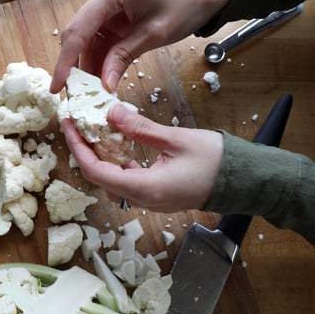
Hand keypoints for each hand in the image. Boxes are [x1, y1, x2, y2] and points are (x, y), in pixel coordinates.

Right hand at [50, 0, 229, 92]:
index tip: (57, 87)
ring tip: (90, 92)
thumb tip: (103, 85)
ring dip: (90, 65)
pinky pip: (104, 38)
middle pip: (79, 34)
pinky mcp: (119, 13)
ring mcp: (112, 4)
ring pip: (90, 39)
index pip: (78, 31)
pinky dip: (102, 58)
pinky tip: (103, 78)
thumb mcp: (154, 34)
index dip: (65, 62)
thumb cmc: (188, 1)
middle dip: (75, 65)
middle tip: (73, 94)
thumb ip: (123, 57)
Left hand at [62, 104, 223, 212]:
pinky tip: (117, 140)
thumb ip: (140, 128)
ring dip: (100, 154)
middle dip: (84, 149)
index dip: (77, 148)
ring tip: (92, 127)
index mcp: (144, 189)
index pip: (96, 172)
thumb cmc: (217, 161)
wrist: (246, 181)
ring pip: (113, 178)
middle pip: (100, 176)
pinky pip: (128, 178)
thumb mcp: (176, 139)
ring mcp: (150, 198)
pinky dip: (118, 159)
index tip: (68, 125)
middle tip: (76, 122)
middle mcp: (143, 199)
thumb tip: (111, 114)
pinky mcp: (157, 193)